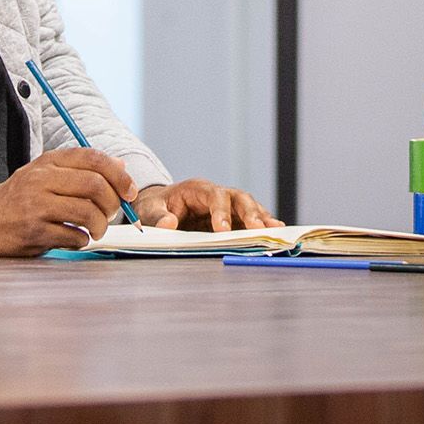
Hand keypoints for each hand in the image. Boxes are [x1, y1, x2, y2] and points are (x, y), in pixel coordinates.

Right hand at [0, 148, 135, 256]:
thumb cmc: (19, 198)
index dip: (118, 175)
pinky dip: (83, 240)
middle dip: (112, 204)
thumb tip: (121, 167)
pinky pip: (74, 236)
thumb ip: (81, 169)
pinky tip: (74, 237)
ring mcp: (36, 206)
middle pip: (95, 185)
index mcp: (48, 161)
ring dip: (100, 226)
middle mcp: (41, 179)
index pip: (93, 158)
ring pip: (88, 213)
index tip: (128, 191)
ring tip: (95, 230)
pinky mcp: (33, 231)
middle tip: (109, 214)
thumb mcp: (45, 173)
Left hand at [133, 179, 280, 232]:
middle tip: (258, 230)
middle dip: (250, 213)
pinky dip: (262, 225)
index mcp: (197, 189)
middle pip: (239, 198)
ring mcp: (227, 206)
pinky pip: (250, 220)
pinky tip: (274, 233)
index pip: (214, 195)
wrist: (159, 207)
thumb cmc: (154, 207)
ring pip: (249, 207)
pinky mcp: (232, 218)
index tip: (223, 230)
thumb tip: (168, 224)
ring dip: (262, 219)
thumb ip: (157, 216)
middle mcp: (216, 194)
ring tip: (274, 231)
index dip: (221, 211)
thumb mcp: (148, 210)